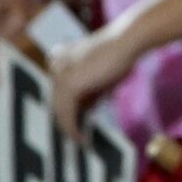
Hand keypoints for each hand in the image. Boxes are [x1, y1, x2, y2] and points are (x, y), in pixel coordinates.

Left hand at [49, 22, 140, 141]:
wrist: (127, 40)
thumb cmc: (120, 54)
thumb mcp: (100, 76)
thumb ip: (89, 91)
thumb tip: (85, 112)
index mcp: (59, 58)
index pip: (58, 91)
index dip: (66, 109)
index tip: (76, 123)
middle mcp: (54, 65)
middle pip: (56, 101)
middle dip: (66, 120)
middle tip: (77, 137)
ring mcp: (59, 75)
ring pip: (59, 110)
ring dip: (68, 128)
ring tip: (79, 141)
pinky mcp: (67, 85)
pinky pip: (66, 114)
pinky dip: (72, 129)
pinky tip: (81, 139)